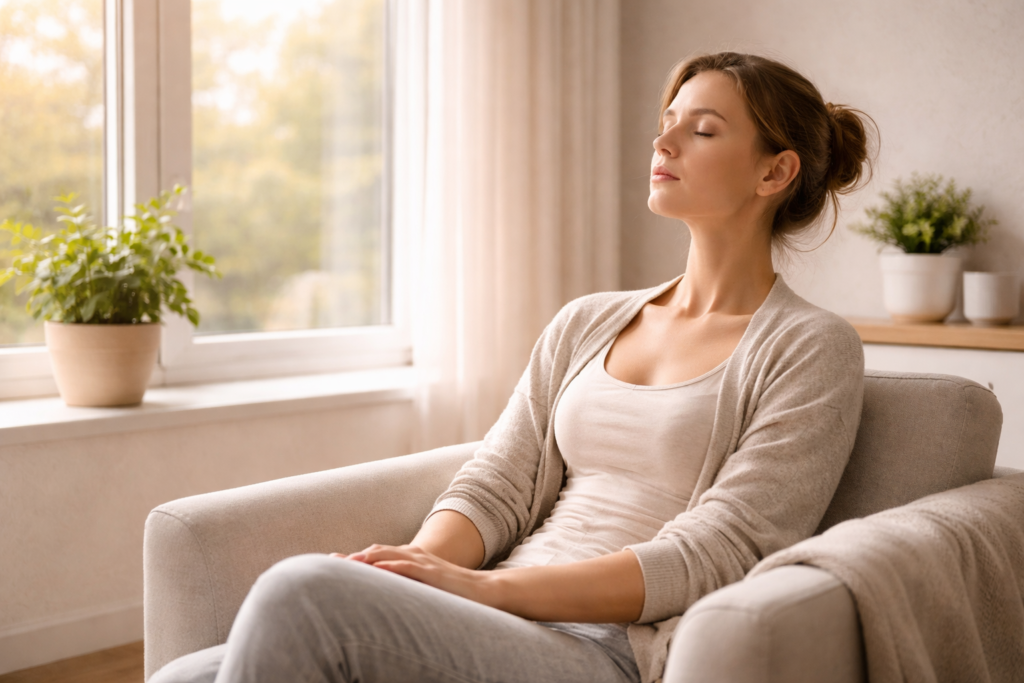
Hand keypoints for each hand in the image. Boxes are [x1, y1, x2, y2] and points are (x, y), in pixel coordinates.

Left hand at [331, 544, 500, 608]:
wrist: (485, 590)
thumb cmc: (454, 590)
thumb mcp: (425, 585)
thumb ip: (407, 584)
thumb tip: (384, 593)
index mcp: (411, 558)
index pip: (377, 554)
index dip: (356, 557)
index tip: (333, 560)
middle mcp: (415, 555)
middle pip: (378, 551)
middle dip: (354, 555)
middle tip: (330, 559)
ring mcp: (424, 563)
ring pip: (390, 555)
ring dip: (367, 557)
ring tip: (346, 561)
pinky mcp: (433, 573)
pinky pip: (409, 567)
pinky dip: (392, 566)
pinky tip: (377, 569)